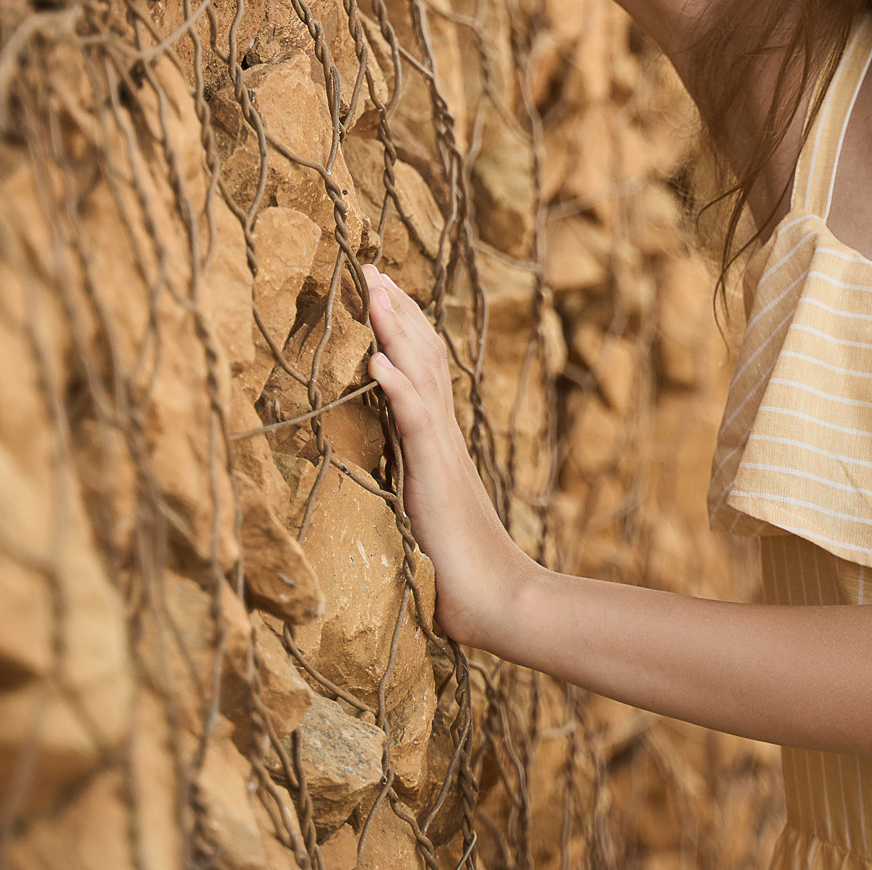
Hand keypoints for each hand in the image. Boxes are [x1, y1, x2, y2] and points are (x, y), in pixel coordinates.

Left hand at [363, 264, 542, 649]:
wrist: (500, 605)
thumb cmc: (457, 572)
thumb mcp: (421, 513)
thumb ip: (407, 484)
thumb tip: (383, 474)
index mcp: (437, 444)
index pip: (419, 370)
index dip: (400, 328)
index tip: (378, 289)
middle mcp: (443, 437)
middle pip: (422, 357)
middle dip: (397, 310)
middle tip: (371, 266)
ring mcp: (442, 453)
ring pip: (420, 376)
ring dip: (396, 330)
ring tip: (374, 288)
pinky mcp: (437, 477)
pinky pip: (415, 424)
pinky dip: (397, 387)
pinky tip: (378, 359)